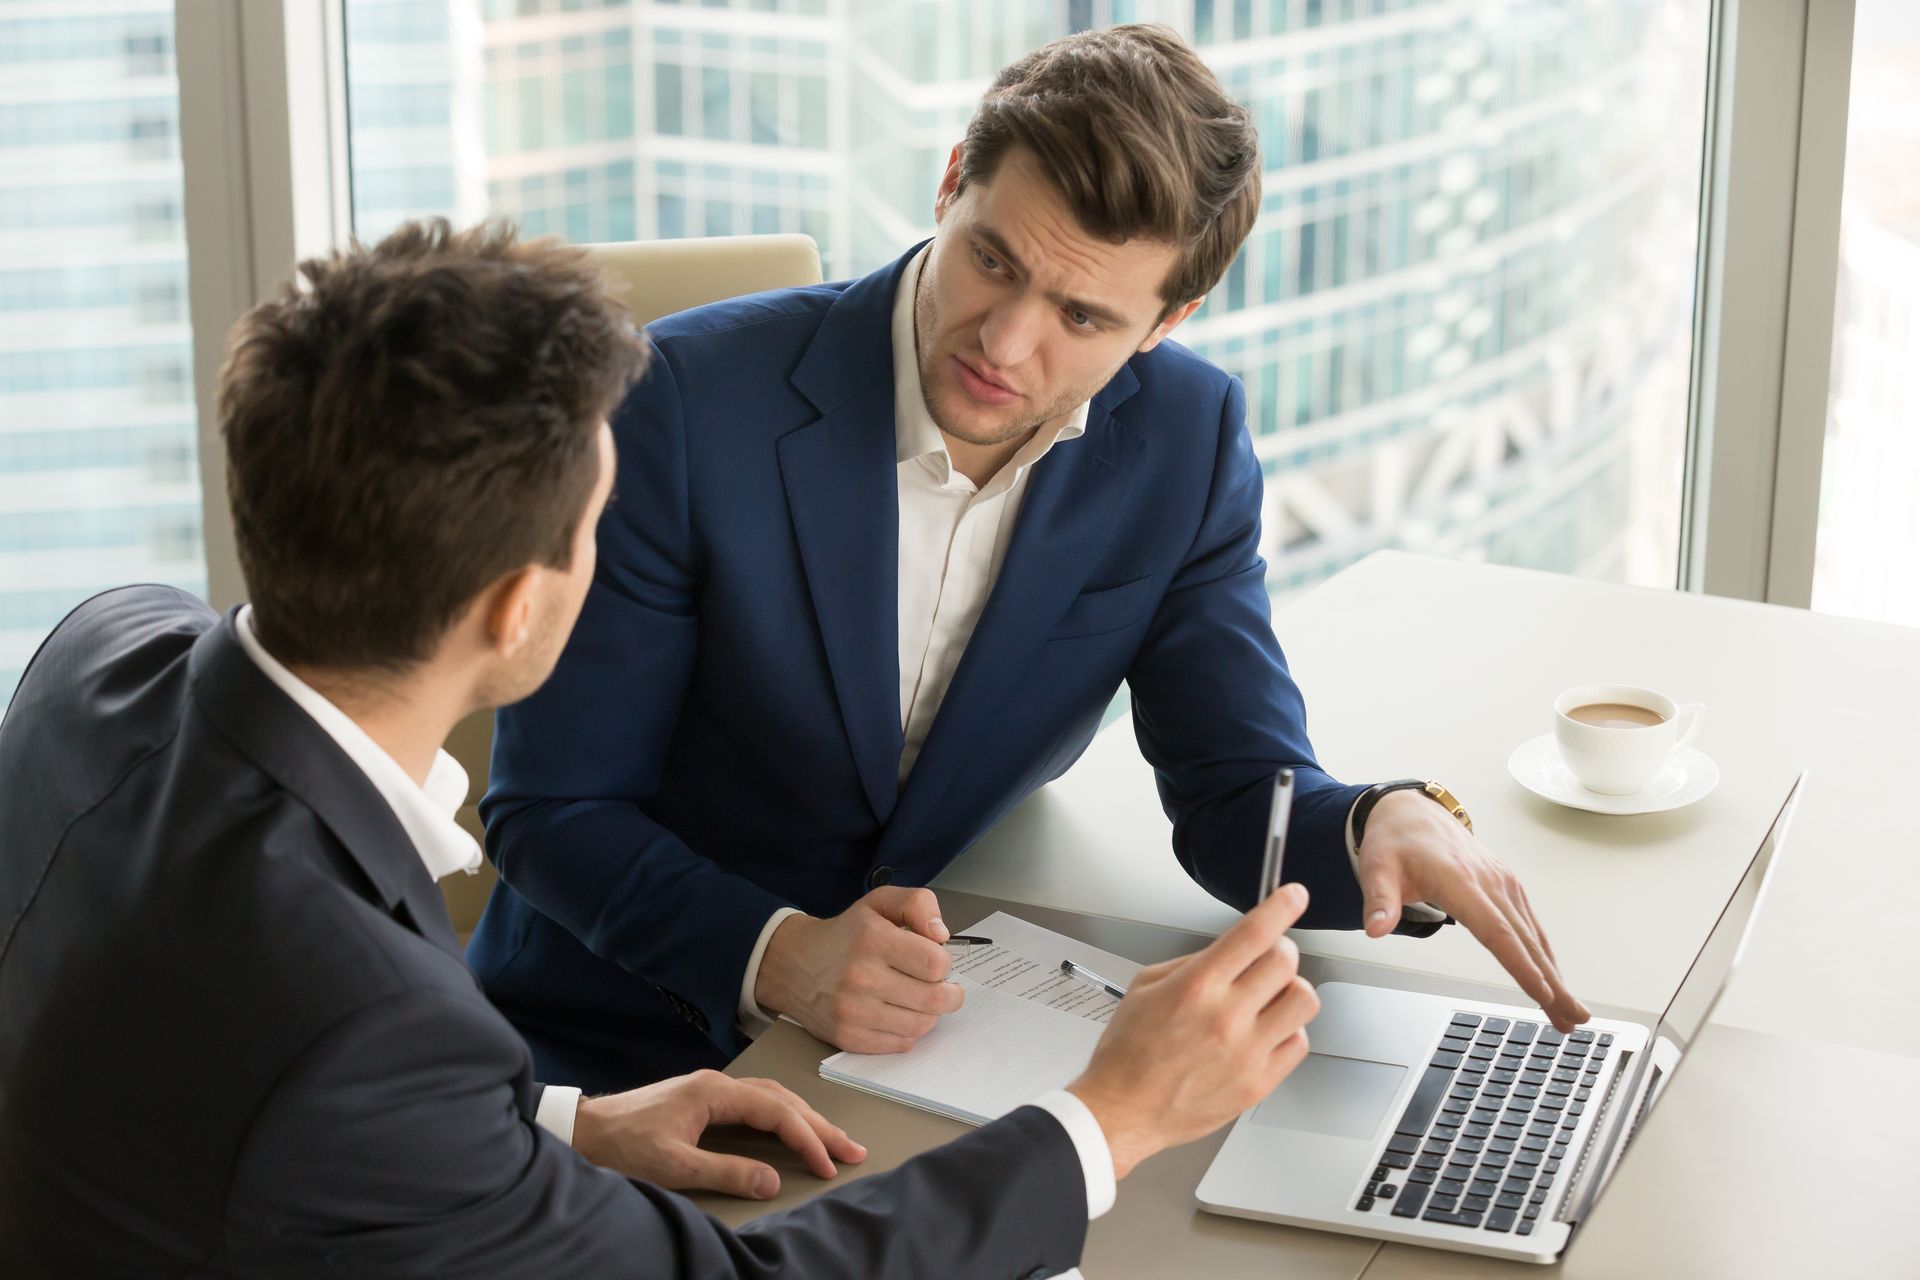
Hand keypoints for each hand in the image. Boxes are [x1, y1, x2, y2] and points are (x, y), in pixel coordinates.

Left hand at [571, 1070, 866, 1198]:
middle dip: (820, 1126)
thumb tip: (773, 1179)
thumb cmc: (623, 1145)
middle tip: (853, 1150)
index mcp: (714, 1093)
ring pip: (773, 1099)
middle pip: (783, 1100)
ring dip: (805, 1119)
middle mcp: (718, 1085)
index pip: (777, 1111)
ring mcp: (711, 1090)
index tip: (829, 1164)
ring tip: (833, 1141)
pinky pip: (757, 1104)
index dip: (808, 1139)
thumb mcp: (674, 1166)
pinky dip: (782, 1117)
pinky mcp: (703, 1101)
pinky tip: (791, 1129)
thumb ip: (726, 1172)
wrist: (584, 1130)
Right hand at [754, 886, 965, 1052]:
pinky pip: (901, 1044)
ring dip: (929, 1014)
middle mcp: (860, 976)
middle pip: (934, 999)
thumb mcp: (880, 903)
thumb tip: (941, 934)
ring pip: (921, 1025)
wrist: (795, 964)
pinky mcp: (848, 1037)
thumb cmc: (846, 934)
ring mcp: (852, 1011)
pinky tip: (899, 1014)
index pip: (935, 963)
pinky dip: (908, 1031)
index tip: (936, 961)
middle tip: (941, 986)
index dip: (944, 962)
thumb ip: (918, 904)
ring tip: (918, 999)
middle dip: (948, 993)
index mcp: (872, 939)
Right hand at [1065, 883, 1319, 1178]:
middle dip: (1279, 950)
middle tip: (1267, 958)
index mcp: (1197, 986)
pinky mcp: (1258, 1082)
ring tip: (1268, 998)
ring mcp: (1247, 1052)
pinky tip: (1264, 1032)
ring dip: (1289, 990)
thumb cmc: (1128, 1054)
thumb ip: (1194, 962)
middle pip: (1286, 961)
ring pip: (1303, 1000)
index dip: (1281, 906)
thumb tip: (1231, 950)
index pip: (1254, 933)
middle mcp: (1226, 1017)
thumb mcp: (1146, 987)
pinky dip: (1287, 1031)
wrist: (1123, 1110)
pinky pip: (1299, 1043)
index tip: (1293, 896)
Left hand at [1356, 789, 1589, 1031]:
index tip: (1542, 992)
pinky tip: (1555, 979)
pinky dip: (1546, 955)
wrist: (1413, 811)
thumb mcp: (1377, 867)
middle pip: (1525, 941)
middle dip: (1553, 983)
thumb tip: (1376, 929)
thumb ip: (1379, 901)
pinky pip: (1531, 925)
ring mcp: (1503, 883)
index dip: (1520, 964)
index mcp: (1460, 880)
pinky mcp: (1507, 886)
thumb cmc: (1396, 841)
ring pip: (1534, 936)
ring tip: (1573, 1013)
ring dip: (1556, 975)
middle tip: (1574, 1018)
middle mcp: (1490, 883)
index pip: (1495, 931)